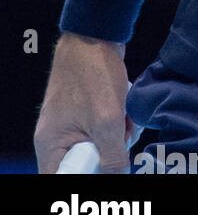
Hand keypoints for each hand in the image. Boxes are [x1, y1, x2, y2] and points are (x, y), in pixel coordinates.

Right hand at [34, 32, 138, 173]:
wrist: (97, 36)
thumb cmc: (93, 75)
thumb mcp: (107, 121)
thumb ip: (112, 156)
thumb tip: (119, 177)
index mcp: (51, 146)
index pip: (62, 179)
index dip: (86, 177)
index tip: (106, 167)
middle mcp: (57, 139)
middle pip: (86, 164)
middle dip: (110, 153)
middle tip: (123, 137)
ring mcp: (72, 124)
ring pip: (101, 145)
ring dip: (119, 135)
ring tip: (127, 117)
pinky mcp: (87, 112)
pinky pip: (106, 129)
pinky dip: (120, 121)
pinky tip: (128, 108)